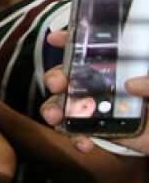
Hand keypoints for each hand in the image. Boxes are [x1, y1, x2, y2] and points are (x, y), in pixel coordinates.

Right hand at [41, 30, 148, 155]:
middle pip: (71, 73)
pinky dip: (75, 137)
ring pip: (65, 102)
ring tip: (55, 117)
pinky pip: (79, 131)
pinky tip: (84, 143)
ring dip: (53, 108)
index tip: (56, 39)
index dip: (73, 39)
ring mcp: (102, 105)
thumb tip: (129, 85)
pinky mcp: (101, 129)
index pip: (96, 45)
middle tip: (57, 84)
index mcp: (124, 63)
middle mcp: (108, 81)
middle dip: (56, 76)